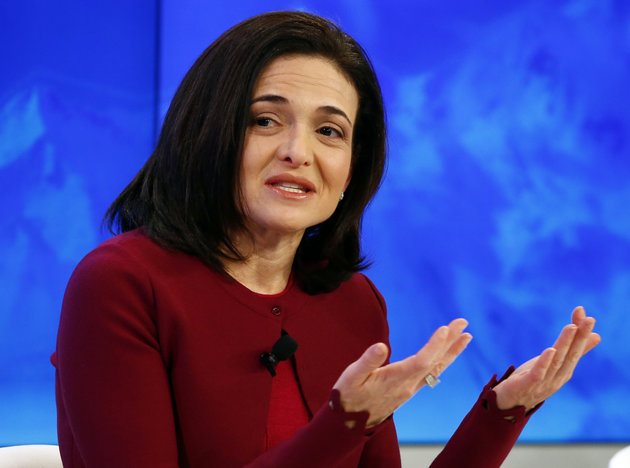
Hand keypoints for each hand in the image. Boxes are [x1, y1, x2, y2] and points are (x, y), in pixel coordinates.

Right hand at [333, 319, 471, 426]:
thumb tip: (380, 346)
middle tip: (464, 322)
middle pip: (435, 362)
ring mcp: (410, 389)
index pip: (421, 361)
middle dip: (450, 341)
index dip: (434, 346)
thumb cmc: (348, 397)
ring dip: (451, 351)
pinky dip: (441, 361)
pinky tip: (446, 355)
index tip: (445, 329)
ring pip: (436, 369)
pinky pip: (430, 373)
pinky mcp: (408, 390)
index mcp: (394, 380)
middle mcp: (407, 386)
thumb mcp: (351, 378)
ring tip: (465, 336)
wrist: (349, 423)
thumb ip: (366, 362)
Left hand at [493, 306, 600, 411]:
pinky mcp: (527, 385)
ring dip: (564, 343)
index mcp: (563, 371)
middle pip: (570, 355)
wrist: (509, 404)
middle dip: (579, 337)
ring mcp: (543, 383)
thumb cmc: (532, 381)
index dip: (582, 334)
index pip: (576, 350)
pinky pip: (538, 373)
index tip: (589, 316)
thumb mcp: (552, 362)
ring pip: (556, 361)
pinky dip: (545, 362)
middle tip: (588, 319)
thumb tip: (596, 335)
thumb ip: (570, 350)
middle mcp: (557, 377)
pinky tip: (550, 350)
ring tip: (571, 327)